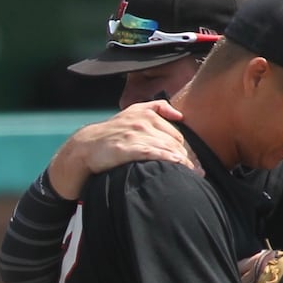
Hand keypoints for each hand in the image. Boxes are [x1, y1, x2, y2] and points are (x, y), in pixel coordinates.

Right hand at [49, 100, 192, 199]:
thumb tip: (180, 114)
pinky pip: (153, 154)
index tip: (194, 162)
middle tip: (198, 171)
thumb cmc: (111, 133)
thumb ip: (156, 108)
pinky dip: (169, 160)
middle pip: (175, 142)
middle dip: (188, 157)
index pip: (176, 133)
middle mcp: (142, 122)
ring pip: (167, 148)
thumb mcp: (131, 112)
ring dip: (183, 162)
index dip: (187, 149)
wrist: (84, 147)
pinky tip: (178, 166)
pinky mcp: (126, 148)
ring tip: (193, 174)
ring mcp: (134, 135)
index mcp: (146, 113)